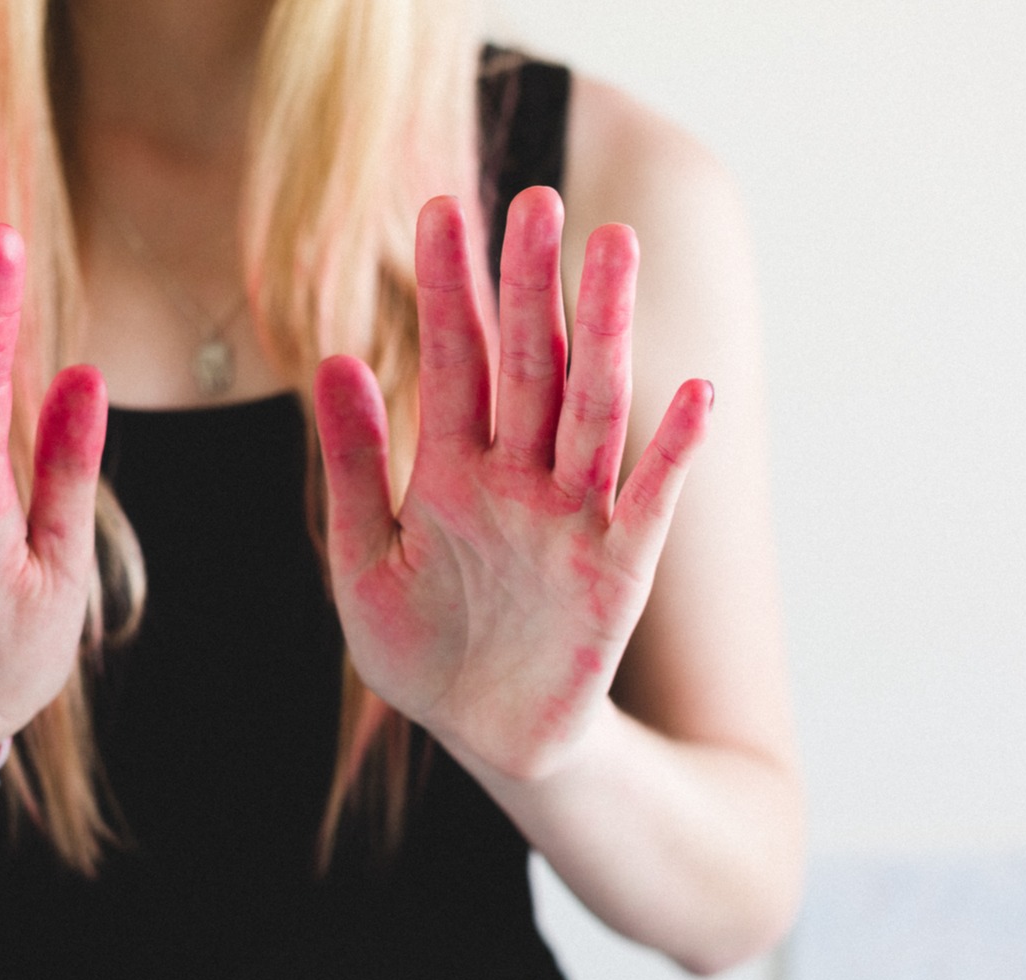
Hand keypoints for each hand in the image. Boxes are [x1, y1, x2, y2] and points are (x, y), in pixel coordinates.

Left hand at [313, 189, 711, 781]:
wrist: (480, 733)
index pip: (454, 361)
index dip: (448, 290)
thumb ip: (352, 465)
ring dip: (604, 335)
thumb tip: (335, 360)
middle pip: (531, 365)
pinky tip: (690, 392)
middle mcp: (516, 479)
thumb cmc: (417, 647)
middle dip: (532, 286)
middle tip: (537, 201)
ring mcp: (572, 518)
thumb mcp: (361, 558)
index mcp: (449, 471)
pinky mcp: (618, 570)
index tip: (440, 211)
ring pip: (591, 410)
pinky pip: (649, 501)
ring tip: (611, 250)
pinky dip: (671, 451)